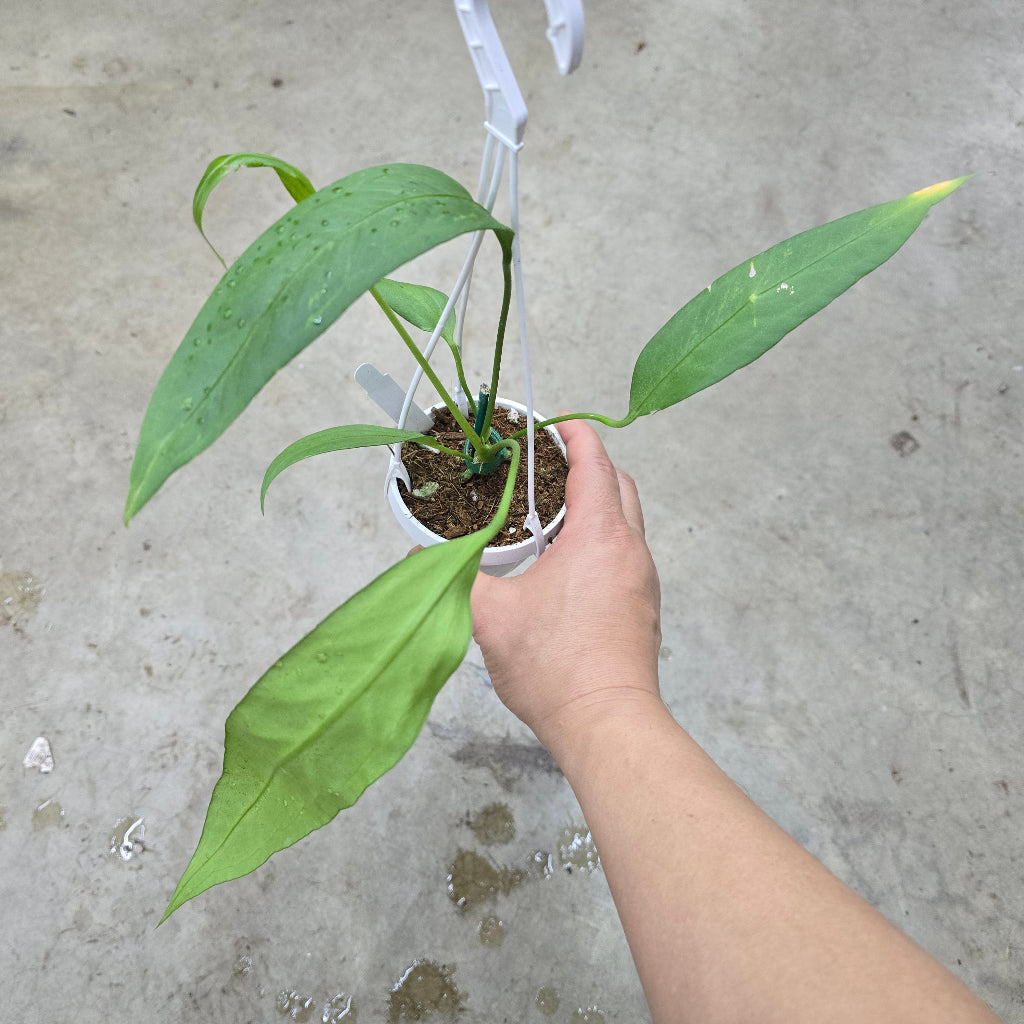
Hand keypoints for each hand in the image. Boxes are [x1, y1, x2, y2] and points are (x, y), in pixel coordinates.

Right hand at [471, 418, 662, 753]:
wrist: (607, 723)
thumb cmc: (554, 665)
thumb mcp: (491, 616)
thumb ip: (456, 577)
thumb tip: (421, 559)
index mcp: (599, 536)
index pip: (595, 464)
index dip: (577, 436)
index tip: (556, 424)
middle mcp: (631, 550)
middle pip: (620, 486)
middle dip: (590, 466)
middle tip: (550, 466)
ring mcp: (644, 581)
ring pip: (628, 523)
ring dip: (598, 506)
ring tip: (553, 515)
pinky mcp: (645, 609)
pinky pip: (627, 555)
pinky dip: (604, 541)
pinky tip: (569, 566)